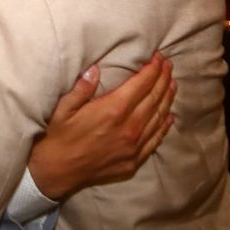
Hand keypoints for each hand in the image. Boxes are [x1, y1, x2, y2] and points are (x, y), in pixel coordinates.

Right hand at [28, 53, 175, 198]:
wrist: (57, 172)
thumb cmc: (57, 137)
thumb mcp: (63, 108)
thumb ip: (82, 88)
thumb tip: (96, 69)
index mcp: (113, 110)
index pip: (141, 84)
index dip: (152, 69)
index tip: (158, 57)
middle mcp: (129, 128)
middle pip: (154, 98)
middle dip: (163, 79)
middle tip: (168, 65)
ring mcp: (133, 146)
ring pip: (158, 117)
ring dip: (167, 99)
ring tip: (172, 84)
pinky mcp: (133, 161)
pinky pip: (155, 140)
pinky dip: (164, 126)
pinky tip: (169, 116)